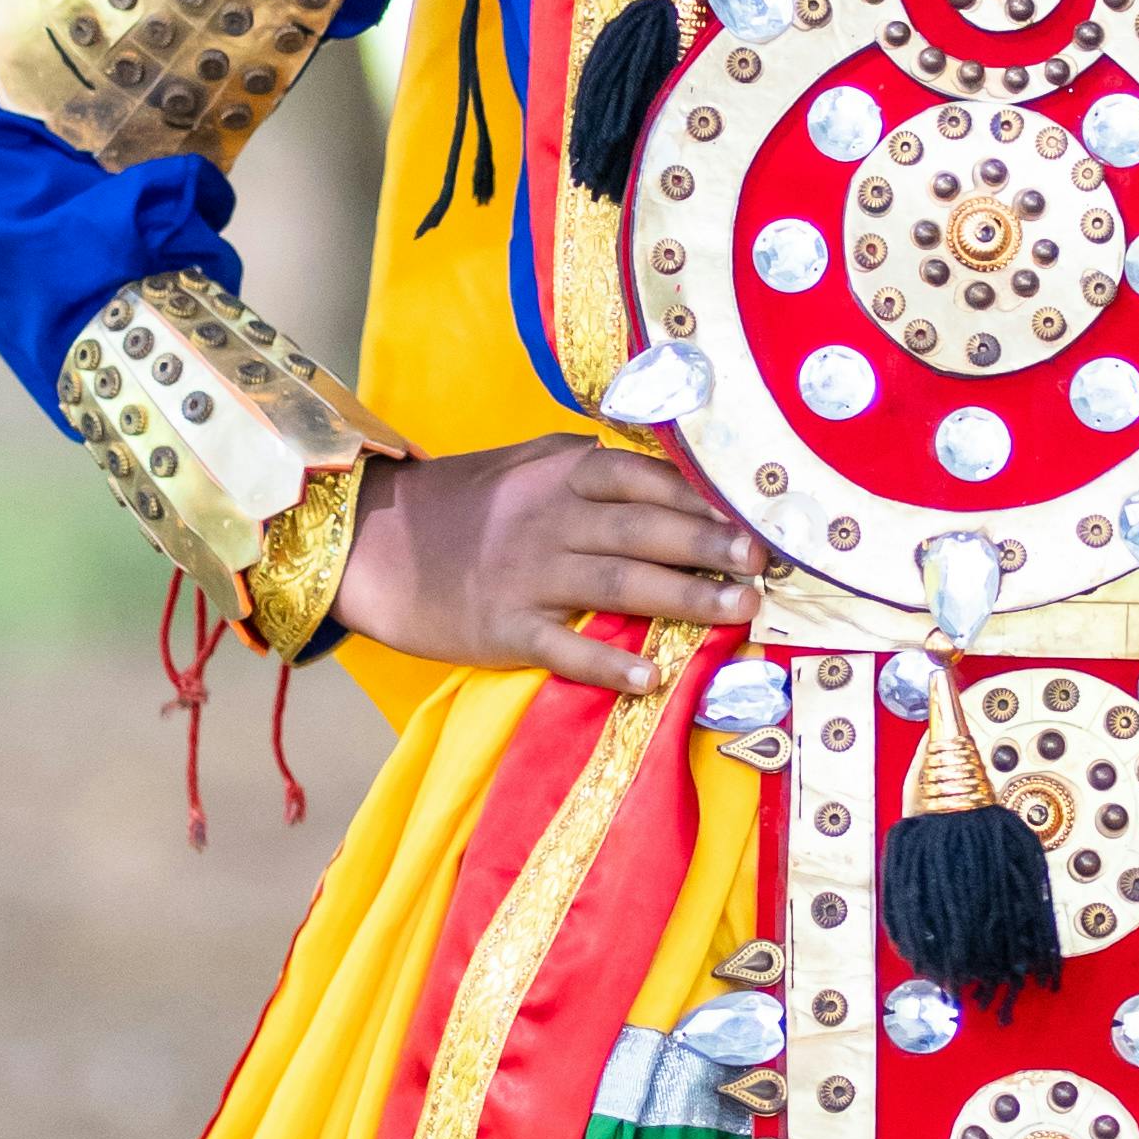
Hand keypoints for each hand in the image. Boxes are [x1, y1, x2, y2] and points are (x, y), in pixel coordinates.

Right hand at [331, 432, 764, 698]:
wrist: (376, 547)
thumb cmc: (463, 505)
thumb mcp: (523, 464)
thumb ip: (588, 463)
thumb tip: (662, 469)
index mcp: (559, 475)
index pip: (643, 479)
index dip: (699, 498)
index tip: (750, 517)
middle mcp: (549, 520)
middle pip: (643, 530)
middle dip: (708, 546)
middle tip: (762, 565)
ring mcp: (527, 576)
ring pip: (619, 585)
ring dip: (685, 599)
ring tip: (738, 611)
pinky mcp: (503, 628)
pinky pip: (565, 647)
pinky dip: (609, 663)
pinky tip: (652, 675)